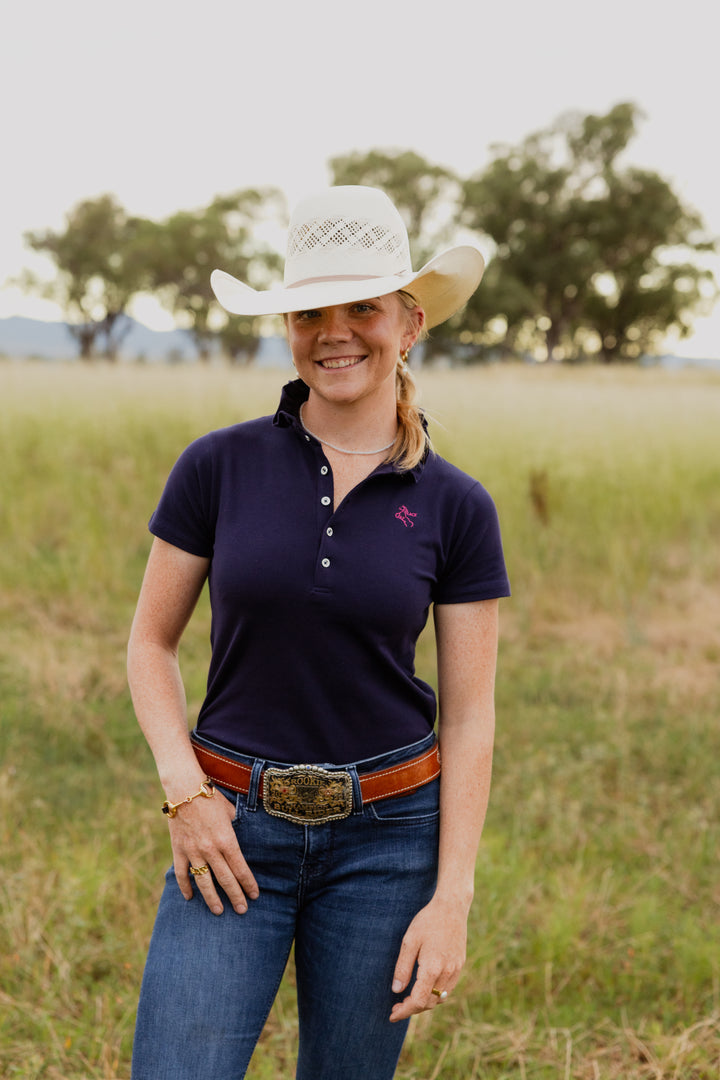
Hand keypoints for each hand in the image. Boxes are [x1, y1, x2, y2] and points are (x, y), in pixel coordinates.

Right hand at [168, 787, 258, 915]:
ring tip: (219, 911)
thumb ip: (236, 827)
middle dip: (236, 897)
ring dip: (212, 899)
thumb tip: (242, 837)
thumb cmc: (211, 797)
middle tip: (242, 911)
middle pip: (225, 879)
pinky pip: (181, 873)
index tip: (254, 895)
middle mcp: (210, 849)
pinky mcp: (178, 850)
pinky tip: (190, 897)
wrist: (184, 788)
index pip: (240, 868)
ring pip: (204, 882)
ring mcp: (193, 851)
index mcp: (226, 840)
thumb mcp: (231, 811)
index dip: (248, 884)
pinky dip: (185, 887)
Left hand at [389, 895, 468, 1021]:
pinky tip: (425, 987)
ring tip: (409, 998)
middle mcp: (447, 972)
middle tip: (397, 1005)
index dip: (405, 1011)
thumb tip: (397, 990)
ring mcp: (456, 969)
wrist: (452, 907)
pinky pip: (448, 989)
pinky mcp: (460, 965)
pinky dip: (436, 994)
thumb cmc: (427, 921)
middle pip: (429, 1003)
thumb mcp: (409, 941)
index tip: (392, 1014)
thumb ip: (403, 967)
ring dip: (425, 1002)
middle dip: (412, 1008)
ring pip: (440, 998)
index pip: (418, 1001)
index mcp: (432, 967)